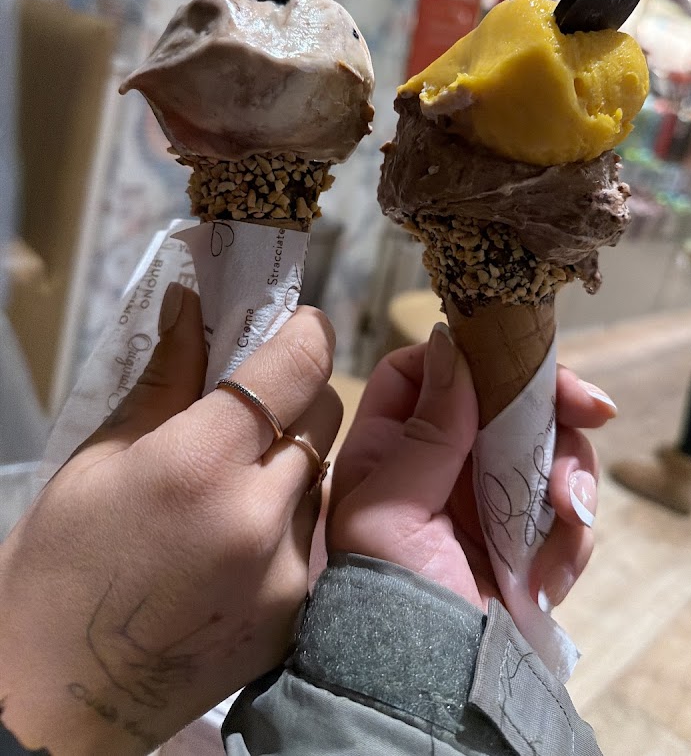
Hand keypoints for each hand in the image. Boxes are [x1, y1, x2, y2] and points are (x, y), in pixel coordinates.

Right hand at [0, 285, 341, 754]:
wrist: (53, 701)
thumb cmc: (58, 568)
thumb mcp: (99, 459)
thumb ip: (165, 377)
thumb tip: (192, 302)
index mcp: (198, 466)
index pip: (296, 366)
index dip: (306, 331)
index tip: (298, 322)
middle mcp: (258, 518)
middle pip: (324, 413)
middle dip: (298, 390)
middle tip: (256, 398)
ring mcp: (286, 573)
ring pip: (322, 471)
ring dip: (292, 455)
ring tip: (237, 473)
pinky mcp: (297, 615)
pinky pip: (313, 532)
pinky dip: (289, 514)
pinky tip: (239, 530)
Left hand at [327, 324, 613, 613]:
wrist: (434, 689)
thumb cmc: (394, 594)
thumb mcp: (393, 507)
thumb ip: (427, 430)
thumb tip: (450, 343)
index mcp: (392, 446)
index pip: (429, 372)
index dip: (473, 356)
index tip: (518, 361)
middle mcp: (443, 463)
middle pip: (506, 401)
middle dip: (555, 407)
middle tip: (596, 410)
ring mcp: (491, 497)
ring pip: (549, 448)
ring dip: (571, 476)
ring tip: (570, 513)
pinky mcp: (530, 535)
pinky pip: (570, 510)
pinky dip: (574, 535)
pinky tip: (553, 573)